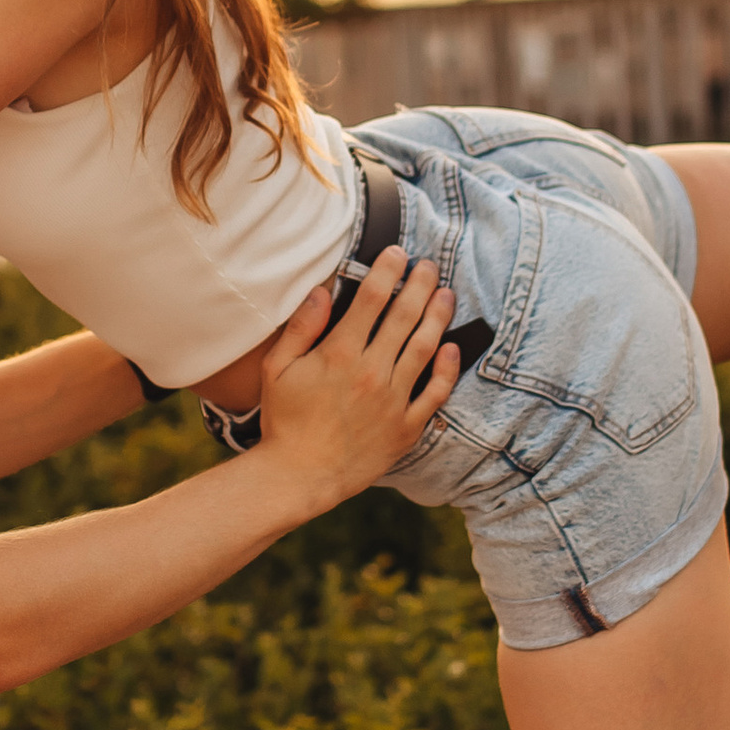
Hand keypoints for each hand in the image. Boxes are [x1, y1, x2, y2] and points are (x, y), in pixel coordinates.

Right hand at [251, 248, 458, 505]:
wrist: (299, 477)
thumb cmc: (284, 421)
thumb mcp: (277, 369)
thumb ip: (301, 327)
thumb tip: (321, 290)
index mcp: (340, 354)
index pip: (371, 299)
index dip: (387, 271)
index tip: (397, 252)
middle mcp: (372, 372)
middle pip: (405, 317)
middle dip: (420, 284)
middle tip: (429, 265)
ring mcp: (393, 401)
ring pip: (425, 348)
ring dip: (438, 316)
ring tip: (446, 293)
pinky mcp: (406, 428)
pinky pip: (434, 394)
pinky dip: (447, 370)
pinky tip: (452, 348)